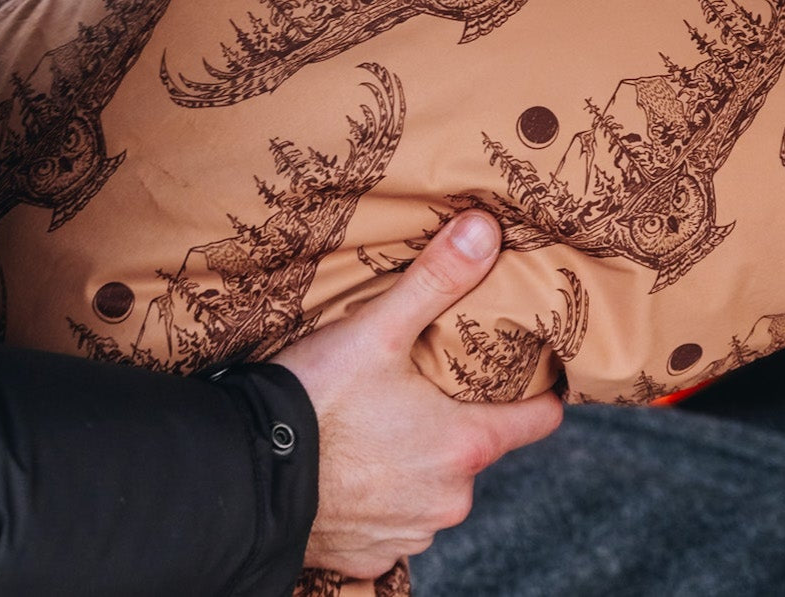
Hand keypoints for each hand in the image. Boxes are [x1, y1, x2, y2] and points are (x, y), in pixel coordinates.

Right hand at [273, 210, 562, 579]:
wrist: (242, 480)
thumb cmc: (315, 403)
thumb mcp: (377, 329)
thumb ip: (436, 279)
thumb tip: (484, 230)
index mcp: (463, 446)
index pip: (537, 421)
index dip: (542, 394)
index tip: (539, 373)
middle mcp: (448, 499)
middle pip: (476, 447)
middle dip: (457, 416)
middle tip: (424, 381)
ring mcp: (410, 532)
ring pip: (434, 483)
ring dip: (417, 458)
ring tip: (378, 421)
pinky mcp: (371, 554)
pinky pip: (394, 517)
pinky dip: (381, 492)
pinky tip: (351, 463)